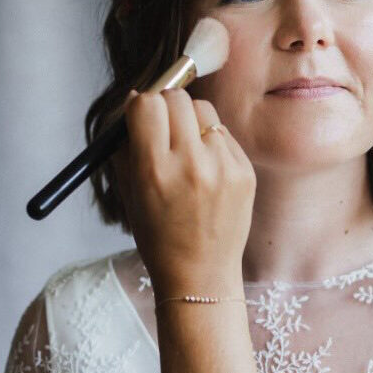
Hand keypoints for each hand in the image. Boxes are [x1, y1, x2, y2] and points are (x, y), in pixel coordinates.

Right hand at [112, 90, 254, 299]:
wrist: (200, 274)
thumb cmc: (158, 235)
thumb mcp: (129, 192)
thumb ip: (127, 144)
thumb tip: (135, 99)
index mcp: (155, 170)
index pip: (147, 104)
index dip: (140, 106)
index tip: (141, 116)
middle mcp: (191, 164)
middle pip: (177, 98)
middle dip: (165, 106)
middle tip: (164, 126)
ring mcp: (223, 167)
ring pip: (204, 109)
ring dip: (191, 120)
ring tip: (187, 150)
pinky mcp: (245, 171)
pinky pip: (224, 134)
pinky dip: (212, 143)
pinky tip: (207, 171)